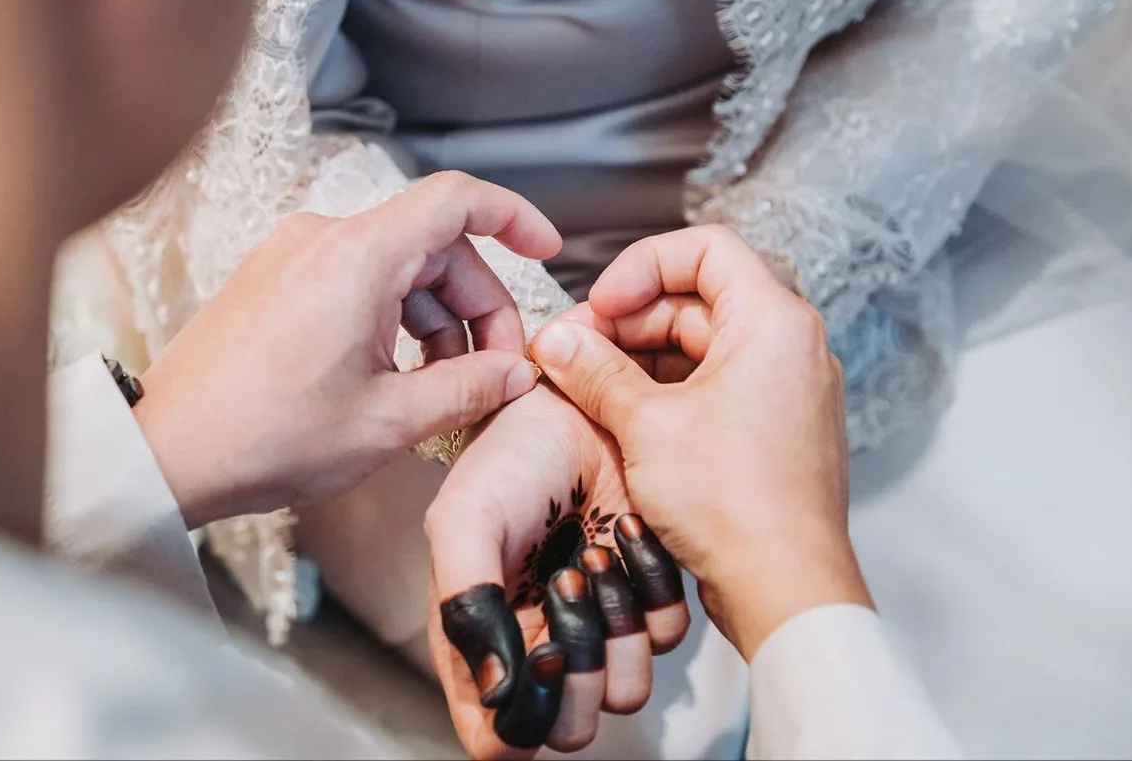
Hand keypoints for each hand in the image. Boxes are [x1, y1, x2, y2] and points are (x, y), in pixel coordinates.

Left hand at [133, 172, 561, 528]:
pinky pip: (358, 281)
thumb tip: (518, 373)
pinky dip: (394, 319)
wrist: (166, 453)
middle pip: (435, 246)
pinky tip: (401, 375)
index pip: (456, 199)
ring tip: (448, 388)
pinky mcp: (277, 280)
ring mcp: (295, 256)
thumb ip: (469, 388)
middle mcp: (324, 240)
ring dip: (438, 320)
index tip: (546, 248)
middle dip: (480, 305)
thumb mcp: (389, 421)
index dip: (513, 216)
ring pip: (399, 268)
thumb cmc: (266, 436)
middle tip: (498, 371)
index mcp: (357, 257)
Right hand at [425, 382, 689, 758]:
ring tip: (596, 550)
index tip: (542, 651)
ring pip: (624, 689)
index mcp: (483, 639)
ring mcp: (598, 624)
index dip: (524, 718)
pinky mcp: (648, 594)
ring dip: (616, 621)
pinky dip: (652, 585)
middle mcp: (540, 644)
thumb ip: (467, 607)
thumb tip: (497, 694)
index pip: (500, 737)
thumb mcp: (465, 523)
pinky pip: (666, 632)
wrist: (574, 403)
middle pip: (570, 727)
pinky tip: (628, 529)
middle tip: (567, 581)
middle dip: (577, 665)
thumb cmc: (508, 461)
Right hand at [531, 225, 871, 658]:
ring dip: (642, 360)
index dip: (642, 267)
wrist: (785, 588)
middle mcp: (791, 347)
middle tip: (576, 353)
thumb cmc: (737, 506)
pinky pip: (716, 387)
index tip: (602, 306)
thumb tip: (557, 342)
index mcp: (774, 322)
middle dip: (630, 321)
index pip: (704, 249)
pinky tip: (622, 418)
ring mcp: (787, 390)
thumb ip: (594, 372)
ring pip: (703, 347)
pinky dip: (668, 393)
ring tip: (589, 389)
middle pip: (698, 299)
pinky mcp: (776, 429)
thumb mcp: (645, 426)